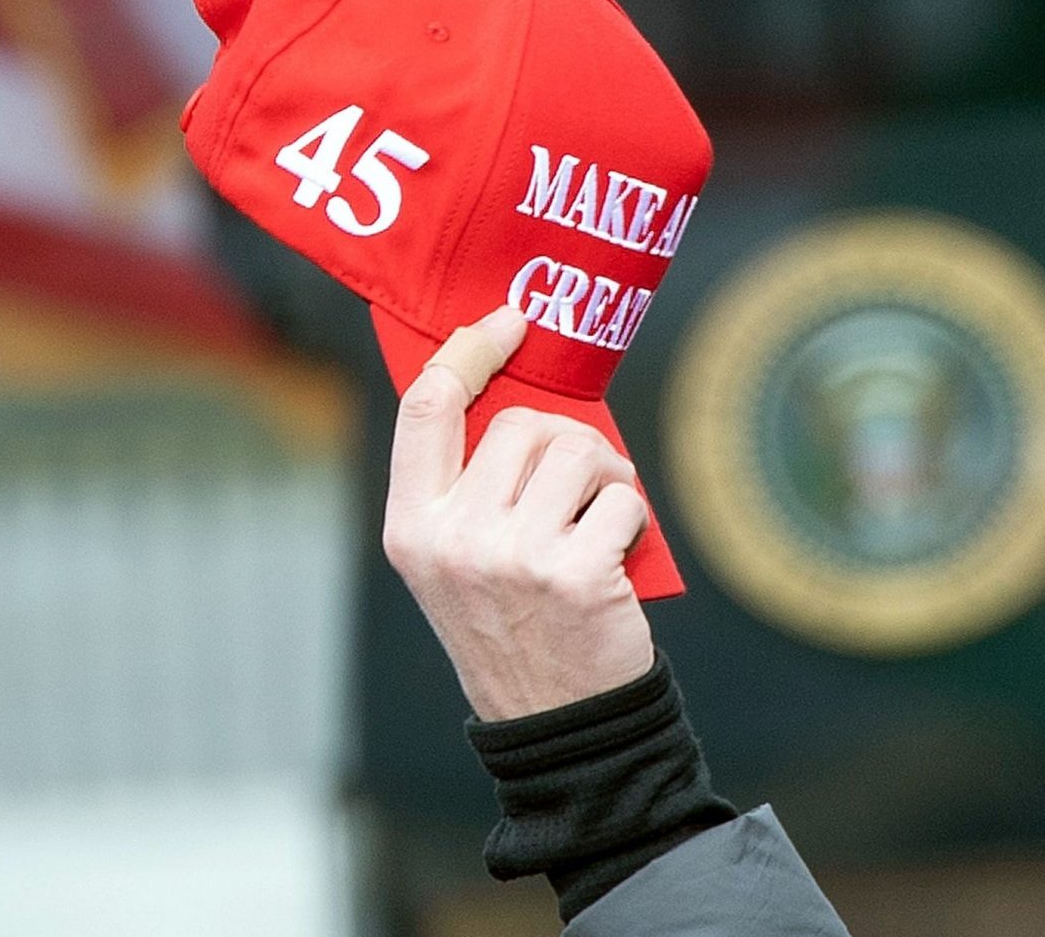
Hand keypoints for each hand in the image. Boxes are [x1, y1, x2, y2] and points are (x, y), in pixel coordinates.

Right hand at [382, 305, 655, 720]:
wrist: (556, 722)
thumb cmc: (513, 620)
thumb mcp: (456, 558)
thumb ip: (469, 484)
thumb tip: (515, 384)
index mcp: (410, 528)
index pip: (425, 408)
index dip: (468, 351)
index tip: (508, 323)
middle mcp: (453, 538)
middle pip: (520, 424)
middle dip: (563, 442)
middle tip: (579, 485)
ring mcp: (513, 556)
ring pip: (577, 449)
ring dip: (605, 473)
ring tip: (601, 515)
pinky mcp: (576, 573)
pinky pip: (622, 495)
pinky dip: (633, 514)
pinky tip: (620, 554)